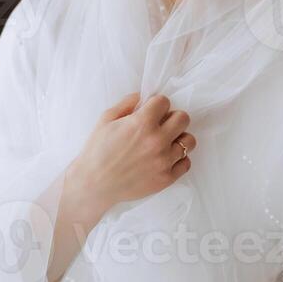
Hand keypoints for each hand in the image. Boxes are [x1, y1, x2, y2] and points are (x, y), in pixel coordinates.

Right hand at [67, 91, 196, 216]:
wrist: (93, 184)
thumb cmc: (97, 151)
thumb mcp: (106, 119)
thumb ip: (127, 103)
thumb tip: (143, 96)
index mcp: (142, 123)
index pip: (164, 101)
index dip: (156, 104)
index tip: (151, 111)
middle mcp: (157, 140)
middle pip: (183, 118)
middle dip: (172, 118)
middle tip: (161, 125)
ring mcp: (164, 161)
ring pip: (189, 141)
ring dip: (178, 138)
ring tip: (165, 142)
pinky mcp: (166, 178)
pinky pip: (186, 163)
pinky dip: (178, 159)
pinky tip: (164, 158)